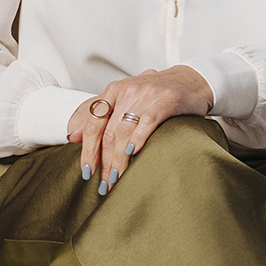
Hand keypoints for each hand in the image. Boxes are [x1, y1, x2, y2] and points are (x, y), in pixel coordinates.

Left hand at [66, 67, 213, 194]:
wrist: (191, 81)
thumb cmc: (156, 94)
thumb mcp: (125, 99)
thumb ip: (100, 113)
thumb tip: (74, 135)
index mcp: (113, 91)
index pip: (93, 123)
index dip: (88, 150)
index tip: (87, 172)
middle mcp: (126, 91)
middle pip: (108, 132)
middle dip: (104, 162)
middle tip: (104, 184)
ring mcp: (146, 94)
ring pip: (124, 131)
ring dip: (118, 160)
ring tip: (117, 179)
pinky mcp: (166, 101)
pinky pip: (147, 121)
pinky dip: (138, 138)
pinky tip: (133, 153)